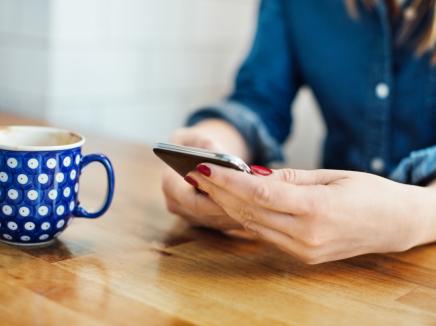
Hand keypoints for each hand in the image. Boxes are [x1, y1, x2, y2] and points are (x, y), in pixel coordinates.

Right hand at [161, 119, 248, 230]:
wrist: (192, 157)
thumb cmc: (194, 144)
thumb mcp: (196, 136)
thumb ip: (205, 143)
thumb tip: (218, 152)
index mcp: (170, 184)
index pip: (191, 201)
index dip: (213, 199)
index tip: (236, 193)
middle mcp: (176, 204)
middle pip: (207, 214)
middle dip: (230, 208)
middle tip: (255, 203)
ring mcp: (189, 216)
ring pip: (217, 222)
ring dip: (238, 215)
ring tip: (261, 207)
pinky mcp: (202, 221)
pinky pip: (222, 224)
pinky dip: (240, 218)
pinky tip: (259, 210)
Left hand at [187, 164, 430, 263]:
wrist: (394, 225)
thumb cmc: (369, 193)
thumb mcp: (332, 176)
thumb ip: (290, 178)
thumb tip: (254, 175)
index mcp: (316, 209)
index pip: (258, 194)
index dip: (227, 180)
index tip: (204, 167)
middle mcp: (305, 234)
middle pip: (248, 211)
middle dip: (218, 191)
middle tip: (196, 172)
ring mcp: (302, 249)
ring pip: (251, 225)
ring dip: (225, 205)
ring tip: (206, 185)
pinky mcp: (302, 255)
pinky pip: (264, 234)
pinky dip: (243, 218)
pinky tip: (230, 203)